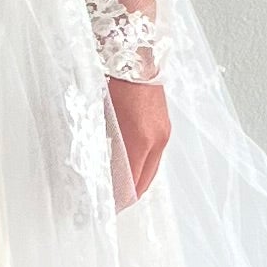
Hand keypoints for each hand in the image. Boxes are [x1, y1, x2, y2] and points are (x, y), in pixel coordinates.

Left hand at [107, 72, 169, 204]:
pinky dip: (143, 166)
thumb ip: (105, 147)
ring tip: (121, 190)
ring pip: (151, 169)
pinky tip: (132, 167)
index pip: (131, 182)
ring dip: (137, 182)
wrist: (136, 57)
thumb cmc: (115, 83)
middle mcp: (157, 140)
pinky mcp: (164, 126)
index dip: (120, 199)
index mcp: (140, 140)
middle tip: (114, 205)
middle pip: (145, 181)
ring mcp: (163, 133)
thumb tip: (102, 170)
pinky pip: (155, 156)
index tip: (108, 208)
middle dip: (129, 196)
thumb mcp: (103, 118)